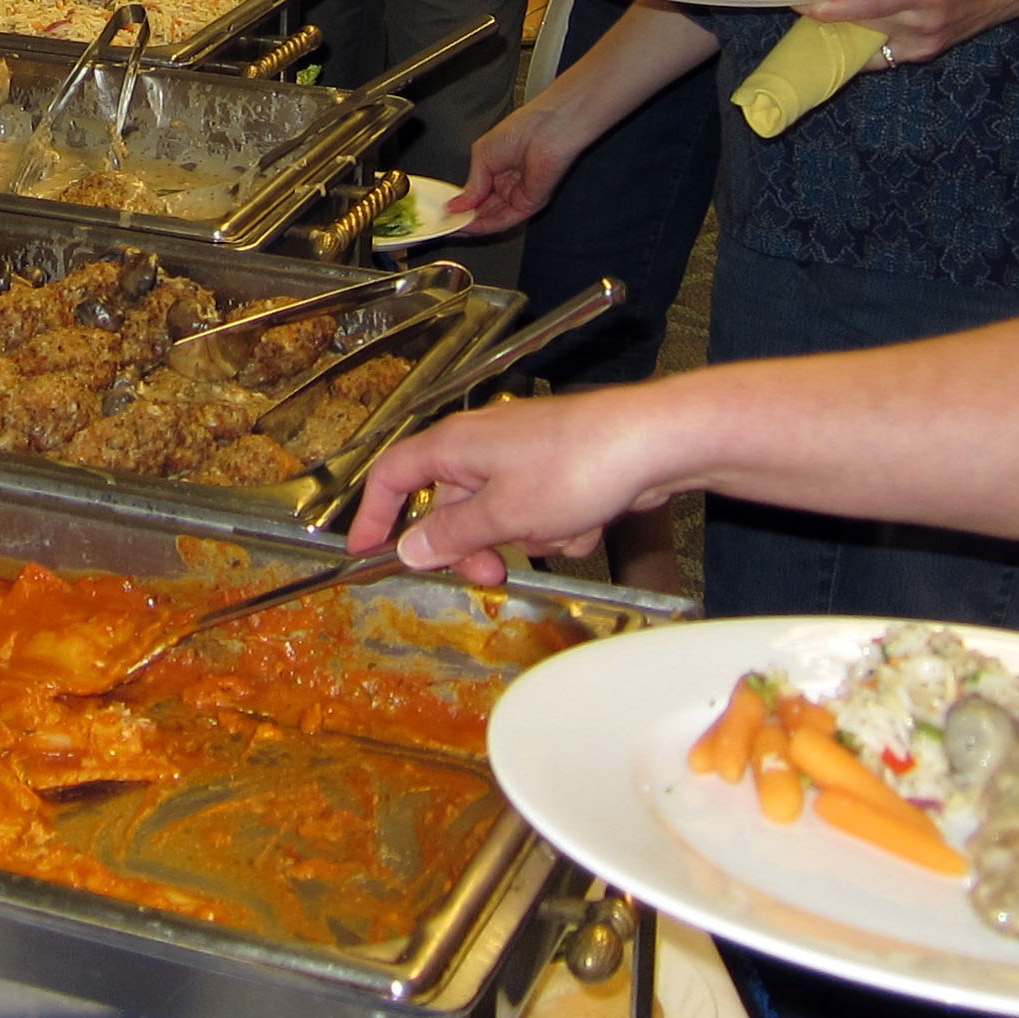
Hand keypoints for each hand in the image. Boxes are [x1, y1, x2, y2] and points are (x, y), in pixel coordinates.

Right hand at [346, 380, 690, 586]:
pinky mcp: (559, 468)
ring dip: (528, 537)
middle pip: (451, 505)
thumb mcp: (502, 514)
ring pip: (501, 515)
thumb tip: (408, 548)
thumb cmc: (574, 466)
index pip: (393, 475)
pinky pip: (541, 512)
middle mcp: (483, 444)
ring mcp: (523, 455)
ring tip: (561, 531)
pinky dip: (561, 526)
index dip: (375, 514)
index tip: (366, 550)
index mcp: (455, 444)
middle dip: (472, 545)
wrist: (652, 443)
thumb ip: (450, 535)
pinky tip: (588, 522)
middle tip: (490, 574)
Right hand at [445, 94, 598, 236]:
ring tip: (451, 228)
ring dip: (471, 226)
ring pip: (492, 218)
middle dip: (463, 219)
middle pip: (483, 210)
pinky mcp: (529, 204)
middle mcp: (509, 184)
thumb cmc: (524, 128)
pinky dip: (485, 226)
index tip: (444, 213)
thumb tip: (456, 204)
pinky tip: (468, 226)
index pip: (477, 195)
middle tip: (445, 225)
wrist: (548, 128)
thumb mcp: (482, 155)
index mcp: (499, 169)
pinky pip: (504, 220)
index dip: (460, 205)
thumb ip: (471, 185)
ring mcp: (519, 196)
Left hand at [793, 0, 1018, 62]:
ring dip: (840, 33)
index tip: (798, 1)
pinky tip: (840, 30)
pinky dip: (860, 46)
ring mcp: (925, 43)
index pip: (871, 5)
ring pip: (869, 44)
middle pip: (862, 26)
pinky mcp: (926, 51)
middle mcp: (924, 26)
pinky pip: (884, 56)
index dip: (831, 6)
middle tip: (794, 0)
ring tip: (811, 15)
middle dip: (826, 17)